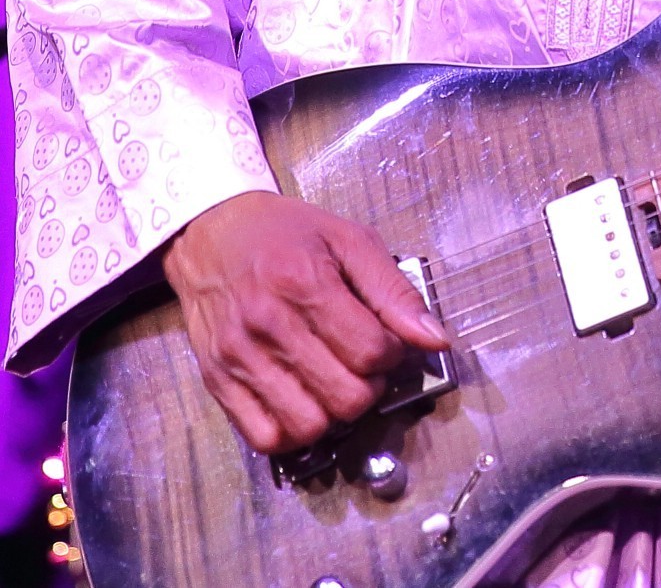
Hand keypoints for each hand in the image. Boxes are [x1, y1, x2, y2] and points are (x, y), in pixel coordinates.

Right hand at [163, 191, 450, 454]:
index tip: (388, 342)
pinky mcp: (217, 382)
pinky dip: (294, 431)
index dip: (394, 353)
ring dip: (335, 413)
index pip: (371, 350)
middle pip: (346, 396)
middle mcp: (268, 325)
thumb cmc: (286, 234)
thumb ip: (394, 290)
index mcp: (305, 283)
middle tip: (365, 365)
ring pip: (308, 425)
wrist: (212, 234)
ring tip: (336, 382)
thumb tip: (435, 338)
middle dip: (371, 386)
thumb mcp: (350, 240)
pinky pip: (264, 438)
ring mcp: (239, 358)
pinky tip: (305, 401)